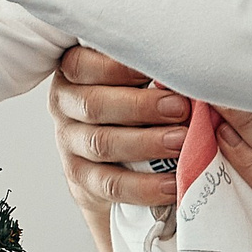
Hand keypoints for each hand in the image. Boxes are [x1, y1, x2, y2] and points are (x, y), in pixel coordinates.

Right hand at [47, 47, 188, 220]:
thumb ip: (149, 70)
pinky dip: (143, 186)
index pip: (84, 65)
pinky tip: (171, 183)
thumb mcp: (133, 80)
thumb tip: (186, 65)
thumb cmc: (134, 106)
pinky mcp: (81, 179)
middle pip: (94, 105)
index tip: (157, 69)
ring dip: (146, 144)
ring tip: (181, 142)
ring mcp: (69, 144)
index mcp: (74, 73)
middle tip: (181, 108)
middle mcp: (65, 105)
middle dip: (141, 107)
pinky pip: (110, 184)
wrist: (115, 162)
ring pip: (102, 144)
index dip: (119, 68)